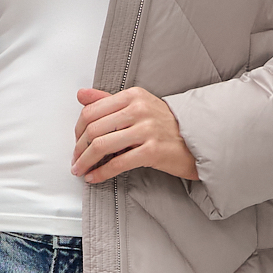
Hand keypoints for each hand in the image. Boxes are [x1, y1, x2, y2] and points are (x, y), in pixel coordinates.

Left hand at [71, 86, 199, 184]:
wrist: (196, 140)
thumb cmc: (166, 124)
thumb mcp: (137, 104)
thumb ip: (108, 100)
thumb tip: (81, 95)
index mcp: (132, 96)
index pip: (92, 110)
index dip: (78, 130)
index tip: (76, 142)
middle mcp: (139, 110)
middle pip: (94, 129)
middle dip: (79, 148)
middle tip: (75, 160)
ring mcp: (146, 130)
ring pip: (102, 145)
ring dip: (86, 161)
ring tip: (80, 170)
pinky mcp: (152, 151)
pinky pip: (118, 163)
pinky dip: (102, 172)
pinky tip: (94, 177)